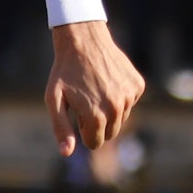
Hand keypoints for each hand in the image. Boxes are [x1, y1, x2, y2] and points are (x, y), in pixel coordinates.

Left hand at [45, 19, 143, 155]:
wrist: (83, 39)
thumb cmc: (65, 71)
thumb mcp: (54, 100)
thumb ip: (61, 128)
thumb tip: (67, 153)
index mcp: (95, 117)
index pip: (94, 142)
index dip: (83, 130)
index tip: (77, 113)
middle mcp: (116, 109)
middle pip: (110, 134)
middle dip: (97, 123)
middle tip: (86, 100)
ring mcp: (129, 96)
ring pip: (121, 118)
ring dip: (109, 110)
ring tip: (96, 88)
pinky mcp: (137, 85)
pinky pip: (130, 101)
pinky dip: (120, 96)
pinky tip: (108, 80)